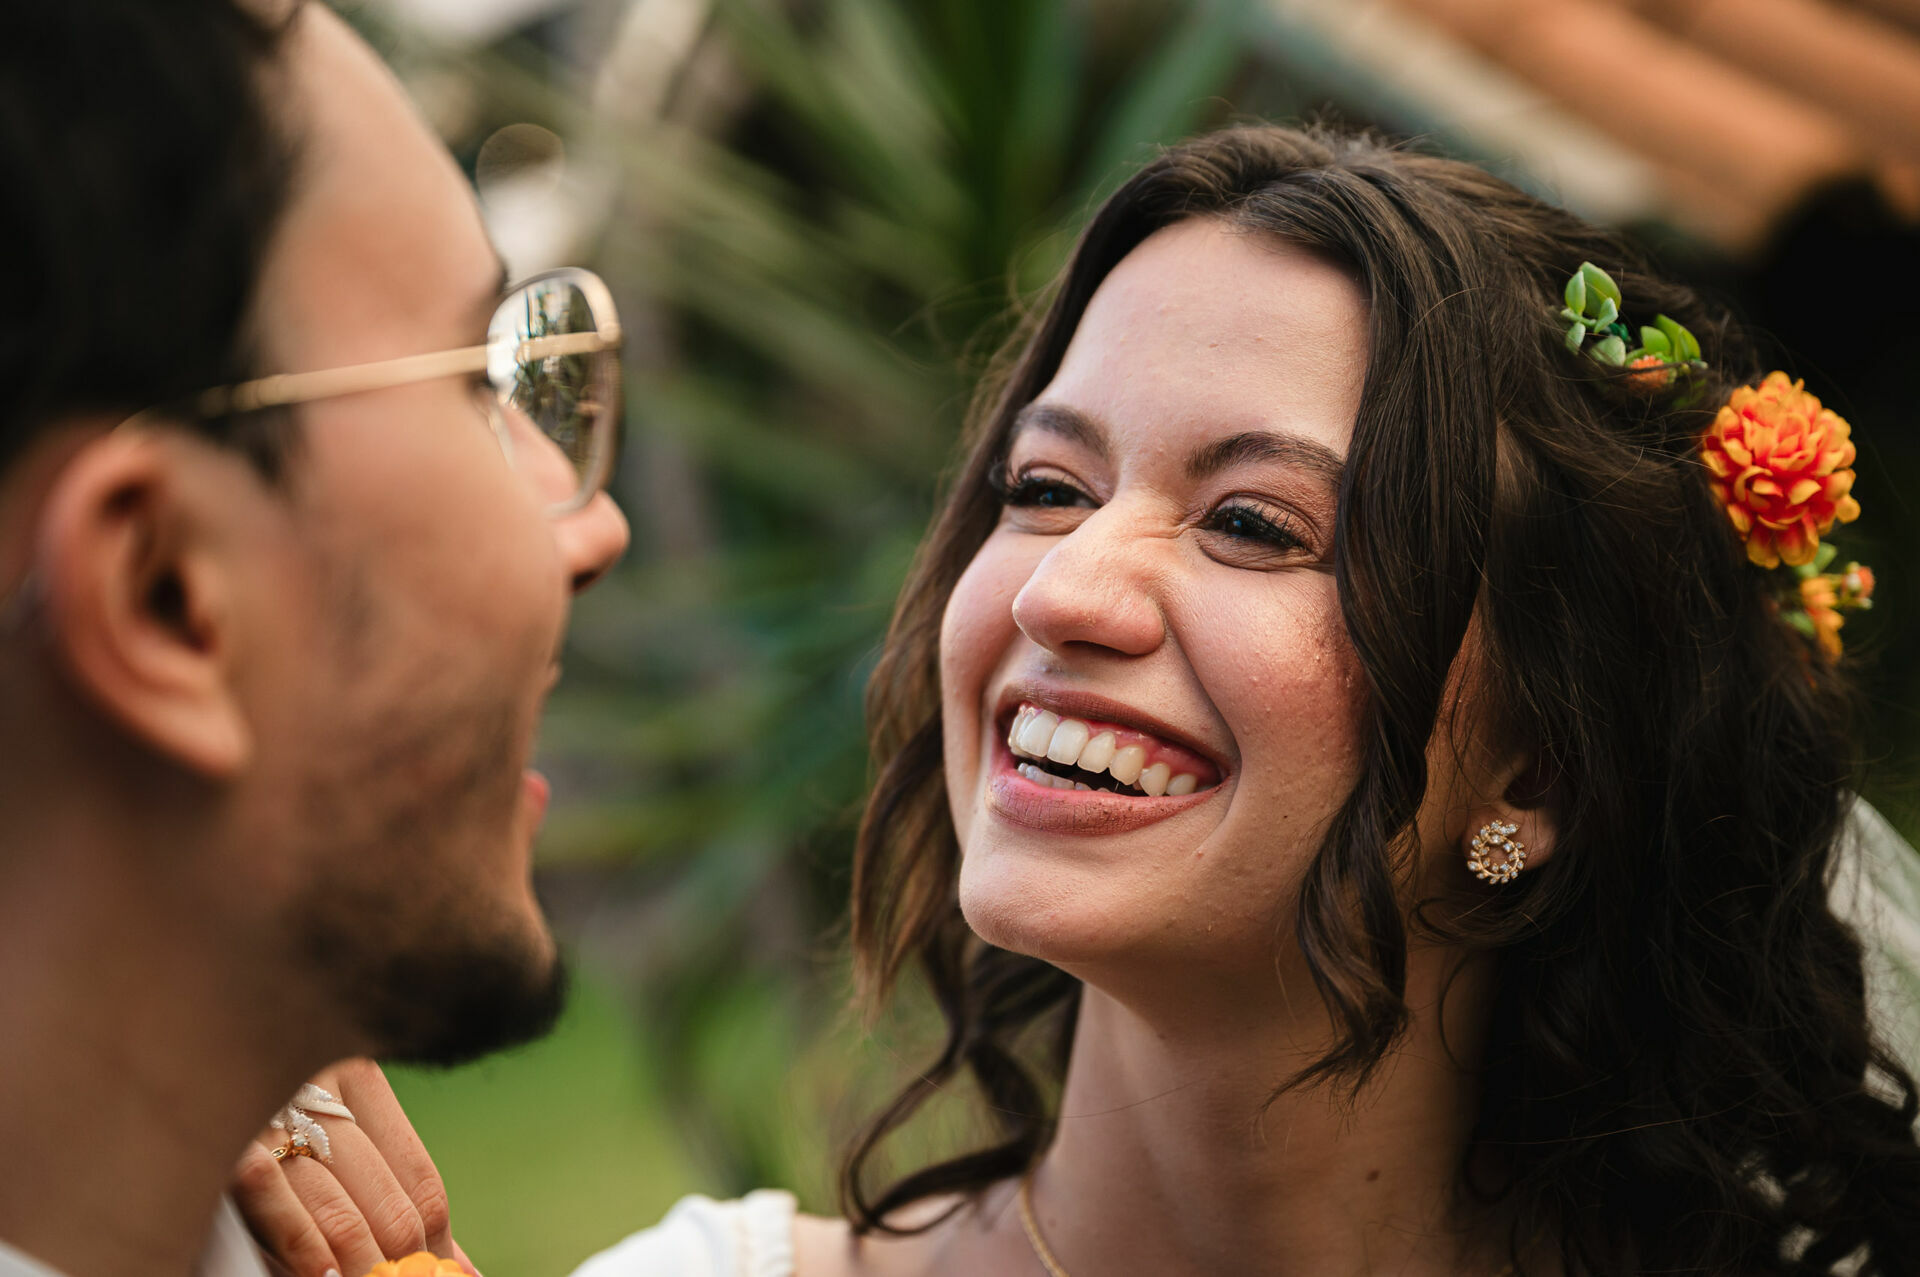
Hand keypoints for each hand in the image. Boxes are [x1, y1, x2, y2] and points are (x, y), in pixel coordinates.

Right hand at [232, 1058, 479, 1276]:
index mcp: (358, 1081)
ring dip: (358, 1273)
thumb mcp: (328, 1141)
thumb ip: (386, 1193)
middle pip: (392, 1209)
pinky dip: (303, 1250)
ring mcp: (272, 1114)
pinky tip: (320, 1276)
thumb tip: (459, 1267)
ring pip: (343, 1219)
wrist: (163, 1059)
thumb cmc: (254, 1121)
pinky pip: (276, 1203)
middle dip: (398, 1271)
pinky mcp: (222, 1140)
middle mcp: (322, 1090)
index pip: (422, 1184)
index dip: (438, 1251)